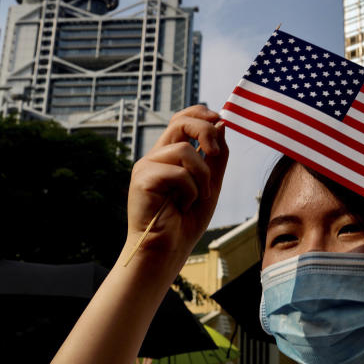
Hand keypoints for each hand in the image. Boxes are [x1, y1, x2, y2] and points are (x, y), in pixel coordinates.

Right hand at [125, 105, 227, 275]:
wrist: (166, 251)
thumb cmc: (185, 222)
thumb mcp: (210, 184)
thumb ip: (216, 157)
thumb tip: (221, 124)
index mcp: (168, 155)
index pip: (181, 119)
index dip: (200, 113)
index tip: (220, 120)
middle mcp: (155, 157)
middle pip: (180, 122)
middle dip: (205, 131)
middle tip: (215, 153)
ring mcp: (146, 167)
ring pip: (184, 151)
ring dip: (202, 176)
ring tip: (197, 197)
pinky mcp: (142, 180)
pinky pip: (178, 173)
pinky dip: (190, 191)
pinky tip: (182, 206)